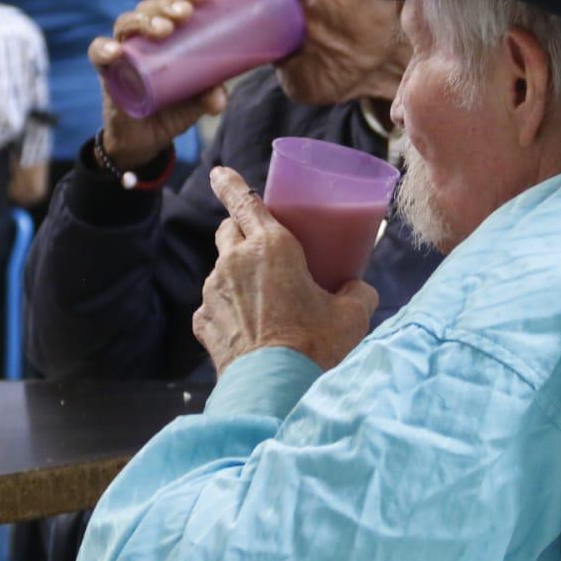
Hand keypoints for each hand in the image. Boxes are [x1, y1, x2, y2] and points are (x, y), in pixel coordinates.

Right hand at [89, 0, 227, 169]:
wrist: (145, 141)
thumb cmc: (171, 110)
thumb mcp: (196, 102)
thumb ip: (208, 95)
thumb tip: (219, 98)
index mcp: (167, 38)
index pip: (170, 5)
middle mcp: (143, 40)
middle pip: (148, 8)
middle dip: (166, 5)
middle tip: (184, 14)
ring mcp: (123, 53)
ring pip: (125, 23)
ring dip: (143, 21)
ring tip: (161, 30)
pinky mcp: (106, 72)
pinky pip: (97, 54)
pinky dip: (103, 49)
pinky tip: (115, 51)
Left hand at [192, 166, 377, 373]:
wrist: (275, 390)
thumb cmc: (315, 345)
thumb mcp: (351, 314)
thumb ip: (356, 292)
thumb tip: (358, 289)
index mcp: (271, 247)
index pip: (244, 202)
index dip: (230, 183)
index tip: (218, 171)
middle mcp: (234, 262)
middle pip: (228, 230)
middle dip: (239, 228)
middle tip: (260, 241)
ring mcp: (213, 292)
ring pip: (221, 269)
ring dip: (237, 274)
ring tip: (263, 298)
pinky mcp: (202, 322)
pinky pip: (214, 305)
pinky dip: (228, 309)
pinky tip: (249, 327)